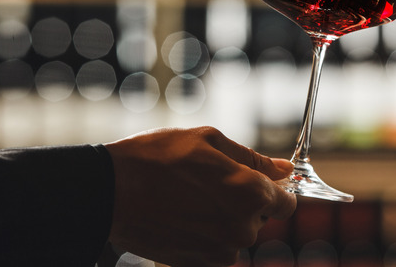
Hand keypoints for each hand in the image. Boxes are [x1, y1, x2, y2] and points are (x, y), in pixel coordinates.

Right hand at [104, 126, 296, 266]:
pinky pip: (217, 248)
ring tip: (191, 198)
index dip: (275, 190)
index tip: (258, 181)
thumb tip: (284, 168)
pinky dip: (207, 234)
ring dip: (225, 218)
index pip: (287, 203)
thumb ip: (254, 158)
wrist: (109, 192)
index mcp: (251, 194)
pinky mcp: (198, 264)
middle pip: (261, 218)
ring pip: (238, 234)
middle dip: (246, 201)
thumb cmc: (158, 158)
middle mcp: (242, 228)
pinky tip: (183, 215)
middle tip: (210, 182)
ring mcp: (220, 251)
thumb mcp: (210, 141)